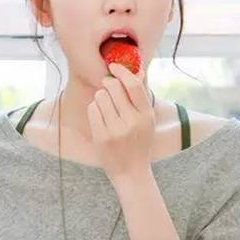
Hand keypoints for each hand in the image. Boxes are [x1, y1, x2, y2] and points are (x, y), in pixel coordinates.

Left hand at [87, 62, 155, 182]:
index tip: (113, 66)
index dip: (122, 72)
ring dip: (100, 97)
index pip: (133, 85)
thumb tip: (137, 70)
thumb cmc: (139, 143)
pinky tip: (100, 117)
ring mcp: (115, 130)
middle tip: (107, 87)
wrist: (131, 172)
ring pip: (100, 96)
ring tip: (105, 107)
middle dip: (107, 84)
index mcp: (146, 115)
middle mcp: (132, 122)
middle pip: (113, 87)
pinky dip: (94, 109)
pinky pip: (92, 109)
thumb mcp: (147, 121)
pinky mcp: (101, 137)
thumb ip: (141, 98)